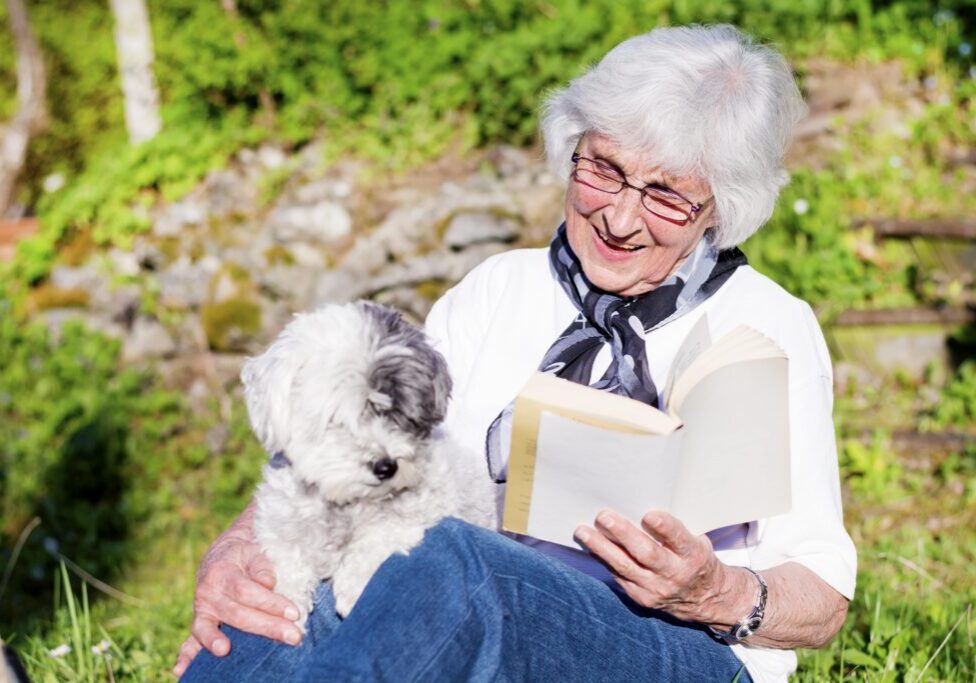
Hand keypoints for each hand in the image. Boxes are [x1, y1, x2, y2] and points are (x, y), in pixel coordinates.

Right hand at [172, 531, 302, 677]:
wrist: (225, 552)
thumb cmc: (246, 553)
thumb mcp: (254, 550)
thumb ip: (261, 565)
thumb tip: (268, 583)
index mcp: (222, 573)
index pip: (248, 591)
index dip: (271, 603)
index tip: (294, 613)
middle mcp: (208, 592)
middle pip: (237, 614)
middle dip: (267, 627)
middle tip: (294, 636)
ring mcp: (202, 610)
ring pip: (210, 629)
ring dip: (216, 642)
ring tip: (225, 650)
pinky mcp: (201, 623)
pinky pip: (190, 641)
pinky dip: (186, 655)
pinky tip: (181, 670)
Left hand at [574, 509, 745, 625]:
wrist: (705, 598)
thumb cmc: (694, 557)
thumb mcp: (697, 541)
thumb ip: (674, 529)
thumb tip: (637, 504)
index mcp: (693, 555)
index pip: (679, 539)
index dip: (665, 528)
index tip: (648, 515)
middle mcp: (675, 574)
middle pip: (647, 554)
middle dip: (623, 534)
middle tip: (603, 517)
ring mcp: (656, 589)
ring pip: (625, 567)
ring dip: (601, 547)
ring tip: (583, 531)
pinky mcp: (641, 598)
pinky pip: (618, 576)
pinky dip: (602, 559)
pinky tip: (589, 545)